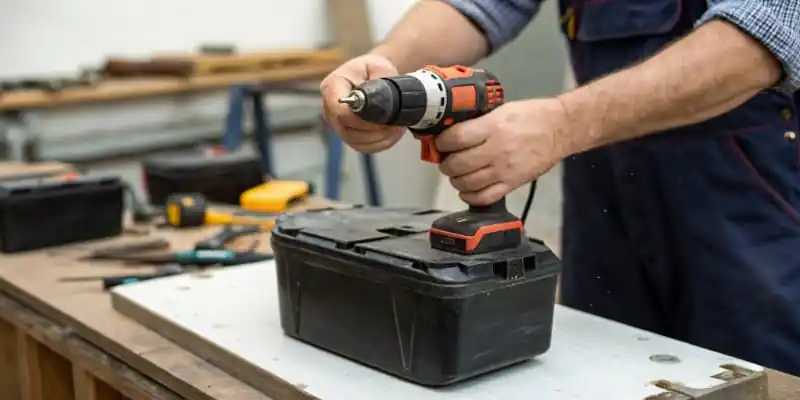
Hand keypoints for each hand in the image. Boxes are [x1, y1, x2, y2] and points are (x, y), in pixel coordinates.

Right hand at [320, 54, 405, 153]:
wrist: (374, 75)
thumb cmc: (374, 69)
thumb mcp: (379, 68)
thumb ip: (376, 84)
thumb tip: (372, 102)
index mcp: (332, 87)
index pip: (340, 112)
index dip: (361, 120)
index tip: (383, 117)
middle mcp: (329, 109)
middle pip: (347, 131)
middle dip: (374, 131)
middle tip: (394, 123)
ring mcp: (337, 125)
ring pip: (357, 142)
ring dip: (380, 138)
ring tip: (396, 126)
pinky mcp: (349, 136)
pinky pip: (364, 147)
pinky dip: (381, 143)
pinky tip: (392, 132)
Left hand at [435, 99, 570, 204]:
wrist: (561, 129)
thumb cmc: (532, 116)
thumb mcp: (501, 110)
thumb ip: (478, 122)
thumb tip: (454, 131)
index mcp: (493, 128)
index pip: (456, 139)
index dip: (442, 142)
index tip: (440, 143)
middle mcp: (497, 151)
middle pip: (457, 164)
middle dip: (445, 164)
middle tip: (446, 160)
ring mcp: (505, 170)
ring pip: (467, 184)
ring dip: (455, 180)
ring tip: (457, 174)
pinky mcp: (512, 184)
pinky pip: (484, 197)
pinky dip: (469, 196)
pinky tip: (467, 189)